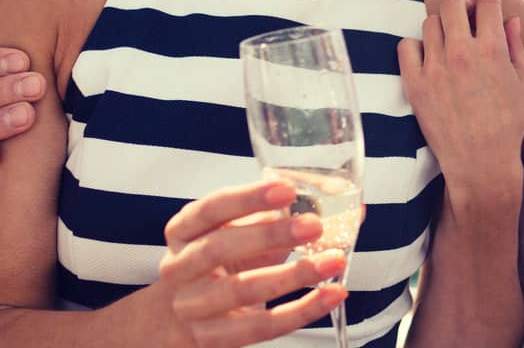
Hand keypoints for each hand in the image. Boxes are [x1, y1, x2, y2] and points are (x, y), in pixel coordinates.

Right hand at [135, 179, 348, 346]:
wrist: (181, 317)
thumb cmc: (222, 262)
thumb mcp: (241, 232)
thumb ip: (282, 214)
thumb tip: (344, 201)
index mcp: (184, 230)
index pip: (211, 209)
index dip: (248, 199)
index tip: (287, 190)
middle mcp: (179, 267)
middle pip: (219, 249)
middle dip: (270, 235)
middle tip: (314, 225)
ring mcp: (191, 306)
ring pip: (240, 291)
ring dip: (292, 276)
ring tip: (333, 261)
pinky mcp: (212, 338)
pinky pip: (259, 327)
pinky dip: (300, 312)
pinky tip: (330, 295)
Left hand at [399, 0, 523, 204]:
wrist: (480, 161)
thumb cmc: (508, 123)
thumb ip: (515, 46)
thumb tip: (511, 20)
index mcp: (492, 49)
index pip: (487, 2)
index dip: (489, 0)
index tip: (488, 6)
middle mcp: (462, 53)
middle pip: (452, 3)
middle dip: (462, 5)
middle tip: (466, 19)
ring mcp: (435, 68)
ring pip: (430, 23)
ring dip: (441, 27)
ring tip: (448, 43)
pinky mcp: (415, 84)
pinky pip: (406, 46)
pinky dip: (416, 47)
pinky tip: (428, 58)